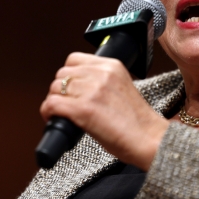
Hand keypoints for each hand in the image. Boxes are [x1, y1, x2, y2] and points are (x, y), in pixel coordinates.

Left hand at [40, 53, 169, 170]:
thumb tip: (77, 87)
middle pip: (62, 74)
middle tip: (65, 103)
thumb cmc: (138, 122)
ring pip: (55, 88)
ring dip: (54, 101)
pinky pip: (52, 104)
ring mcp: (92, 90)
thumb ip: (102, 81)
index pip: (74, 59)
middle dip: (60, 89)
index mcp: (112, 65)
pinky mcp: (84, 109)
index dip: (68, 74)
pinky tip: (53, 119)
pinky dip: (48, 112)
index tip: (70, 88)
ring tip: (60, 113)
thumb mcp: (122, 87)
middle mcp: (101, 74)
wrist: (150, 140)